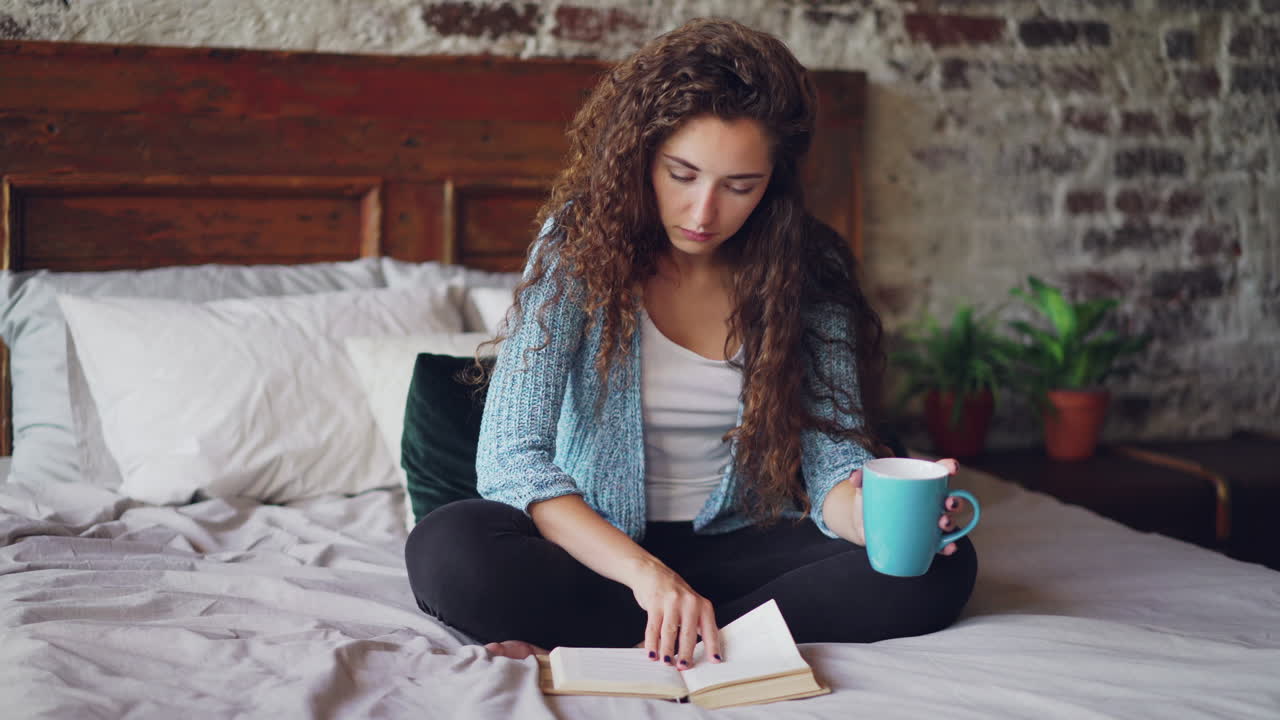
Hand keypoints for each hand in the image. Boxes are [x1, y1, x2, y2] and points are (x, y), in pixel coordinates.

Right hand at [627, 557, 721, 669]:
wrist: (652, 573)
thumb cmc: (674, 594)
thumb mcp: (691, 605)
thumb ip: (695, 625)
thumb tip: (697, 653)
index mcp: (703, 606)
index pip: (710, 630)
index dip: (712, 647)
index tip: (714, 661)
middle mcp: (689, 602)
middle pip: (688, 633)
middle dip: (686, 653)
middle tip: (684, 667)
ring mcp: (671, 602)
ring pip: (670, 632)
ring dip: (668, 650)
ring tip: (667, 663)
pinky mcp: (655, 603)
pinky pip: (653, 628)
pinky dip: (652, 643)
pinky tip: (652, 653)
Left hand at [841, 457, 965, 555]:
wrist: (864, 525)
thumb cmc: (870, 499)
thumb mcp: (865, 488)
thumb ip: (860, 480)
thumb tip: (855, 476)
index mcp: (918, 484)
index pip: (938, 472)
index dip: (949, 467)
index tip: (952, 467)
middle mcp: (928, 502)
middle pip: (948, 499)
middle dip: (954, 501)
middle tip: (948, 503)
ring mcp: (927, 522)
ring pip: (946, 521)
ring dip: (950, 523)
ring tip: (943, 523)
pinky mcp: (923, 540)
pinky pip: (940, 544)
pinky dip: (947, 546)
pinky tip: (950, 548)